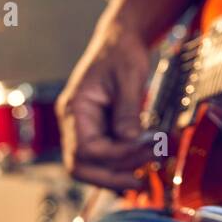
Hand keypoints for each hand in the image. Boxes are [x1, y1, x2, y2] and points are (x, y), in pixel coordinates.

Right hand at [56, 20, 156, 189]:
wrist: (121, 40)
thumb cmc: (122, 53)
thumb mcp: (129, 78)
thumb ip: (128, 111)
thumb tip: (131, 141)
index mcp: (75, 108)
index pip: (87, 148)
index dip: (116, 156)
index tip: (145, 150)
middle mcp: (74, 122)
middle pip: (81, 166)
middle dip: (111, 177)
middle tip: (142, 181)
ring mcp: (84, 128)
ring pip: (91, 167)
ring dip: (117, 175)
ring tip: (147, 174)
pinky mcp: (98, 130)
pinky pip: (104, 157)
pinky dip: (121, 164)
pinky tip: (143, 164)